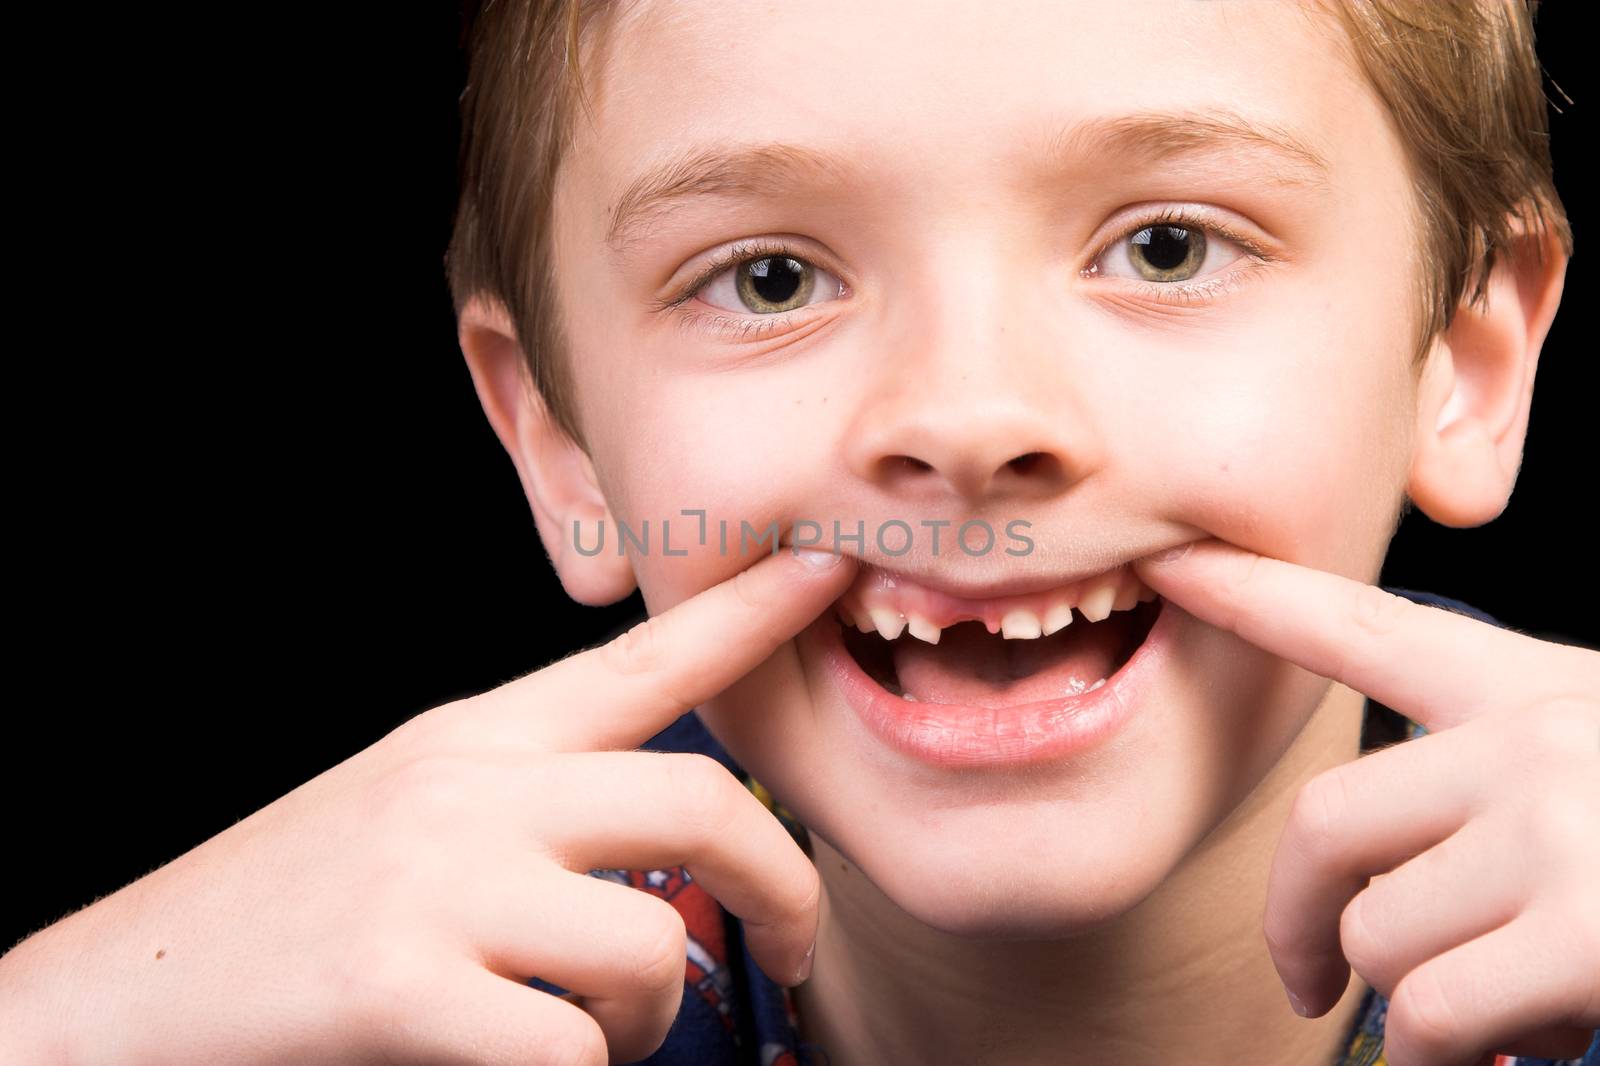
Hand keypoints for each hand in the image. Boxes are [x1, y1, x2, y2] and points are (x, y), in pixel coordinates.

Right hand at [0, 546, 854, 1065]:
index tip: (830, 567)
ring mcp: (432, 883)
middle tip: (793, 944)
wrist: (128, 993)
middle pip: (696, 799)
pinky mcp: (397, 988)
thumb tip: (679, 837)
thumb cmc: (299, 904)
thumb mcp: (420, 805)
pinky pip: (573, 1051)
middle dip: (782, 883)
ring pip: (648, 942)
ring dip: (649, 1012)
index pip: (639, 658)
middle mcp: (467, 788)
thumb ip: (538, 796)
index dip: (747, 611)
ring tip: (597, 1032)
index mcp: (478, 737)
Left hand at [1132, 539, 1599, 1065]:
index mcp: (1535, 689)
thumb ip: (1492, 784)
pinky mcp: (1589, 927)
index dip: (1252, 595)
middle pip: (1325, 824)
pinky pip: (1437, 1013)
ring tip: (1502, 1017)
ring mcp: (1561, 829)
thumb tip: (1381, 916)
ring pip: (1377, 933)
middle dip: (1294, 921)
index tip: (1169, 566)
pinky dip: (1449, 1057)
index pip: (1361, 626)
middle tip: (1306, 981)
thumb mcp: (1595, 757)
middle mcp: (1536, 739)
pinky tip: (1519, 1050)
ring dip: (1414, 1008)